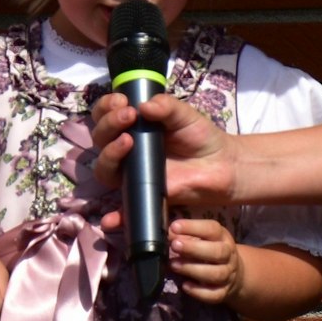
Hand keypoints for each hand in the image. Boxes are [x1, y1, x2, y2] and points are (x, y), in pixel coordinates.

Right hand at [89, 92, 237, 233]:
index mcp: (132, 125)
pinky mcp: (142, 195)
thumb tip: (144, 106)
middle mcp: (126, 148)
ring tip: (128, 141)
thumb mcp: (184, 115)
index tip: (122, 101)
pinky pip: (123, 209)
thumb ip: (166, 107)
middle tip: (129, 115)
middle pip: (100, 138)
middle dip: (108, 123)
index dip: (106, 107)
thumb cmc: (199, 135)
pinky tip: (110, 219)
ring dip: (109, 153)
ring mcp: (132, 173)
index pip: (105, 114)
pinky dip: (114, 216)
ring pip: (104, 168)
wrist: (221, 165)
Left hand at [168, 218, 242, 306]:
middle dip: (193, 248)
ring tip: (174, 265)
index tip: (174, 227)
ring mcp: (228, 275)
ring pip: (215, 274)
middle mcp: (228, 255)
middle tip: (174, 245)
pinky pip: (214, 294)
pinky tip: (185, 286)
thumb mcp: (201, 238)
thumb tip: (169, 234)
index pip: (212, 229)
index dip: (193, 227)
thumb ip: (184, 235)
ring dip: (192, 269)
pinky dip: (198, 292)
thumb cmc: (210, 250)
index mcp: (222, 237)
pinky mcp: (223, 292)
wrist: (233, 273)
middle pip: (217, 252)